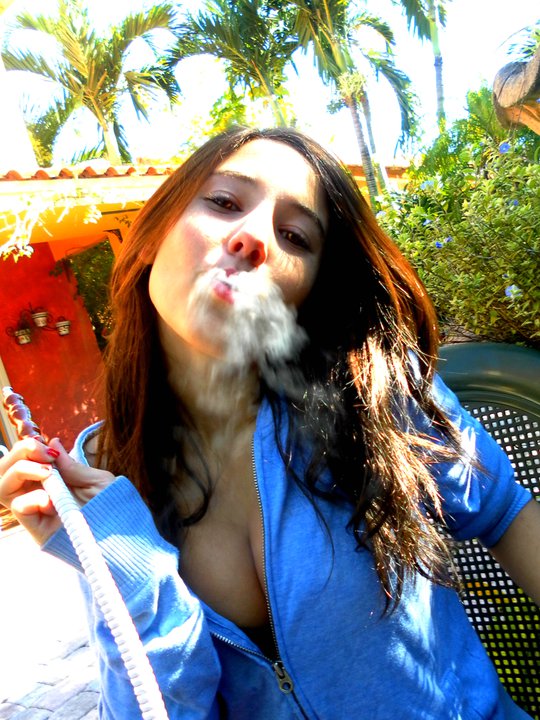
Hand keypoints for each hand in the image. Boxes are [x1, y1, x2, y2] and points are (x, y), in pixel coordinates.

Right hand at [0, 437, 114, 545]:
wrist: (123, 534)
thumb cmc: (112, 507)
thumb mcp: (95, 480)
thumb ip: (72, 466)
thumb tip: (53, 443)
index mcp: (49, 481)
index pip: (22, 460)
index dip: (27, 448)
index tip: (46, 446)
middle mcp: (37, 494)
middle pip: (5, 470)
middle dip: (19, 453)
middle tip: (44, 454)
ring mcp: (35, 511)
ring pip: (4, 487)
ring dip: (21, 470)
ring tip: (47, 472)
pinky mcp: (37, 529)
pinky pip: (19, 508)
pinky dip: (31, 497)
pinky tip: (51, 499)